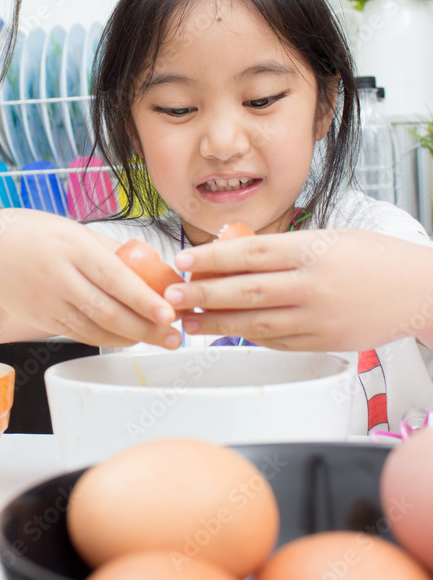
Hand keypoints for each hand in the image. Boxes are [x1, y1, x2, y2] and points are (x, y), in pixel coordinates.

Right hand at [0, 209, 180, 348]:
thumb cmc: (36, 235)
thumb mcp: (75, 231)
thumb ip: (111, 252)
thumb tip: (153, 268)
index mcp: (73, 248)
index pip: (115, 278)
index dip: (144, 298)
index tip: (170, 311)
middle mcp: (60, 277)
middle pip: (108, 311)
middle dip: (146, 327)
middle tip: (174, 335)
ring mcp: (49, 302)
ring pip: (96, 329)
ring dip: (131, 337)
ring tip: (158, 338)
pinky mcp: (42, 320)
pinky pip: (80, 335)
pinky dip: (108, 339)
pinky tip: (128, 337)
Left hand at [162, 229, 432, 351]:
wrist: (421, 291)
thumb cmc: (375, 259)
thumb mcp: (329, 238)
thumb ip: (284, 248)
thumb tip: (234, 254)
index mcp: (312, 250)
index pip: (249, 253)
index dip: (211, 259)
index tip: (184, 262)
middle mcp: (312, 285)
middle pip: (245, 291)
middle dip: (201, 295)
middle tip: (171, 297)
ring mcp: (318, 317)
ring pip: (255, 323)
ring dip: (216, 324)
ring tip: (188, 322)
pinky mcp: (323, 342)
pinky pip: (276, 341)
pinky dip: (248, 337)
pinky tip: (228, 332)